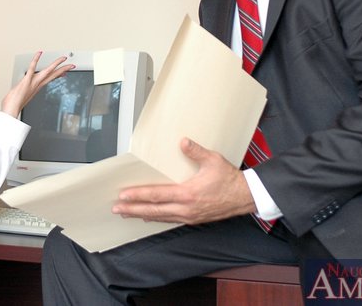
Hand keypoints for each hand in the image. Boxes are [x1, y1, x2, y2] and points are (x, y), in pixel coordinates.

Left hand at [1, 52, 73, 117]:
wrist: (11, 110)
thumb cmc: (13, 104)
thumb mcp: (22, 96)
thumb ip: (23, 90)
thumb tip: (22, 90)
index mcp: (36, 87)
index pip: (50, 79)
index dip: (58, 74)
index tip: (65, 71)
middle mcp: (36, 85)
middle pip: (53, 75)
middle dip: (63, 69)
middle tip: (71, 65)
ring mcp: (32, 82)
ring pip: (47, 71)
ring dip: (56, 64)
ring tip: (63, 58)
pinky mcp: (26, 81)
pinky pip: (32, 68)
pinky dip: (36, 60)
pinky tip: (39, 53)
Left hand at [112, 138, 255, 224]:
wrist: (245, 197)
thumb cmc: (229, 179)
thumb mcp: (213, 160)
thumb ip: (196, 151)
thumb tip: (183, 142)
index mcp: (188, 194)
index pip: (157, 195)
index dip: (138, 195)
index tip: (123, 195)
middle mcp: (186, 208)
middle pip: (153, 210)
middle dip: (133, 210)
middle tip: (116, 209)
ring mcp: (189, 216)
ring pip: (160, 217)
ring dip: (142, 215)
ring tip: (127, 214)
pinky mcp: (192, 219)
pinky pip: (169, 220)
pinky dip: (156, 218)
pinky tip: (148, 217)